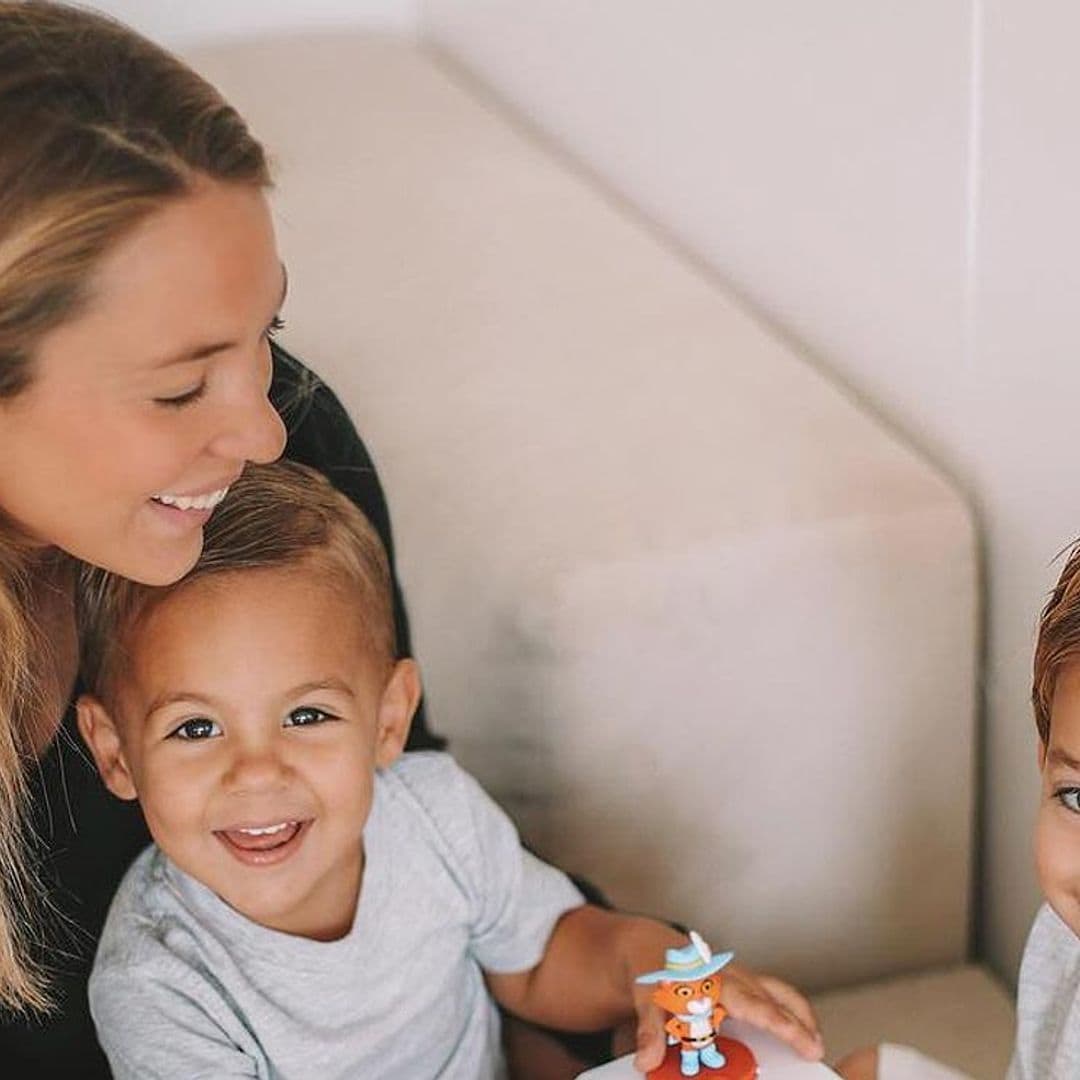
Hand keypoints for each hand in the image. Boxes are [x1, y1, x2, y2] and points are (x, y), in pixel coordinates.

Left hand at [630, 960, 823, 1073]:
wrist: (652, 946)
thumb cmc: (654, 972)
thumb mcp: (646, 998)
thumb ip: (649, 1029)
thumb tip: (647, 1059)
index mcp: (709, 980)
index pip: (745, 1002)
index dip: (770, 1021)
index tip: (791, 1037)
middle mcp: (729, 976)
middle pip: (769, 998)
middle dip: (794, 1023)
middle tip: (814, 1050)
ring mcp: (739, 976)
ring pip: (778, 990)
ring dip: (799, 1014)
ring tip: (815, 1042)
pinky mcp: (743, 981)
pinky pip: (773, 991)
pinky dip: (790, 1008)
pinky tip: (798, 1028)